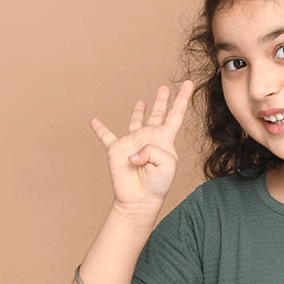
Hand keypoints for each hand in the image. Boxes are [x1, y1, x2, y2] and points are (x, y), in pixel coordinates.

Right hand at [90, 79, 195, 213]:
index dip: (182, 99)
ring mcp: (133, 142)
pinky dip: (99, 128)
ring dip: (139, 112)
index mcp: (164, 140)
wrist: (139, 200)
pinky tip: (93, 121)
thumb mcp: (165, 164)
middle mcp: (149, 137)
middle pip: (158, 114)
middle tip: (164, 87)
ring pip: (136, 121)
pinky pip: (106, 136)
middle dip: (162, 100)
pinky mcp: (116, 149)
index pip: (175, 115)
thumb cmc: (157, 184)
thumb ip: (153, 149)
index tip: (190, 83)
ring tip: (141, 103)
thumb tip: (133, 150)